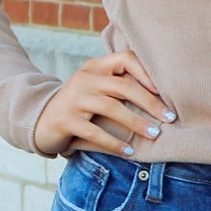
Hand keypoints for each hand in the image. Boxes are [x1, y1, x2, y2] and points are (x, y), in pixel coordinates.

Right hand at [33, 50, 175, 157]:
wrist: (41, 120)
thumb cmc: (80, 105)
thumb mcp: (96, 88)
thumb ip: (120, 85)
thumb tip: (162, 96)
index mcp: (95, 66)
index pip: (126, 59)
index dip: (147, 73)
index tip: (165, 92)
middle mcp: (85, 79)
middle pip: (124, 86)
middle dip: (150, 103)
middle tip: (170, 118)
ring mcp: (74, 99)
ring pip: (111, 108)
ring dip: (136, 123)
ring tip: (154, 135)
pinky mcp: (66, 120)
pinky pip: (95, 132)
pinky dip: (114, 143)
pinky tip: (129, 151)